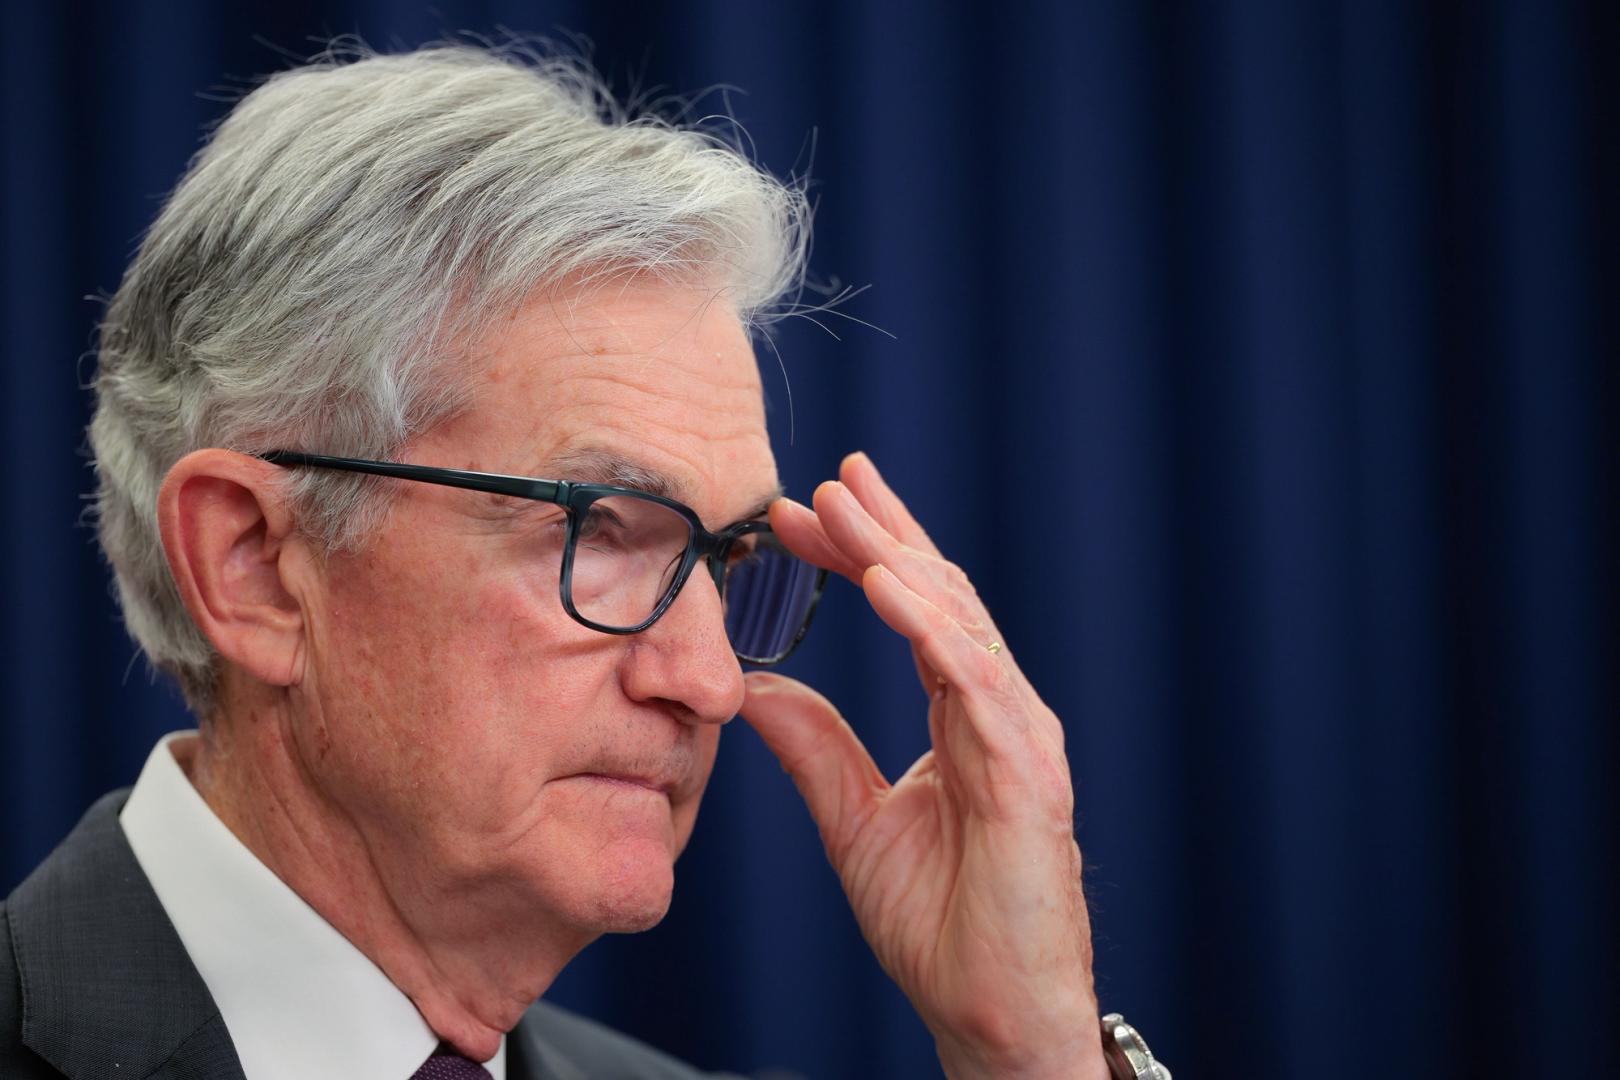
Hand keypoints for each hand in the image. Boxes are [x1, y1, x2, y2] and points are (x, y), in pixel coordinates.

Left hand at [738, 452, 1108, 1079]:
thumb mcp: (854, 822)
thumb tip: (758, 684)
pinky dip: (933, 629)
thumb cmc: (941, 925)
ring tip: (844, 508)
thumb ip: (814, 749)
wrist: (992, 1015)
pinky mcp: (1028, 774)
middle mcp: (997, 711)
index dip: (859, 552)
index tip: (797, 511)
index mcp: (961, 716)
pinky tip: (888, 585)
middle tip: (818, 482)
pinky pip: (978, 684)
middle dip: (875, 533)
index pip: (911, 611)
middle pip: (936, 597)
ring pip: (960, 624)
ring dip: (897, 558)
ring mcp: (1019, 737)